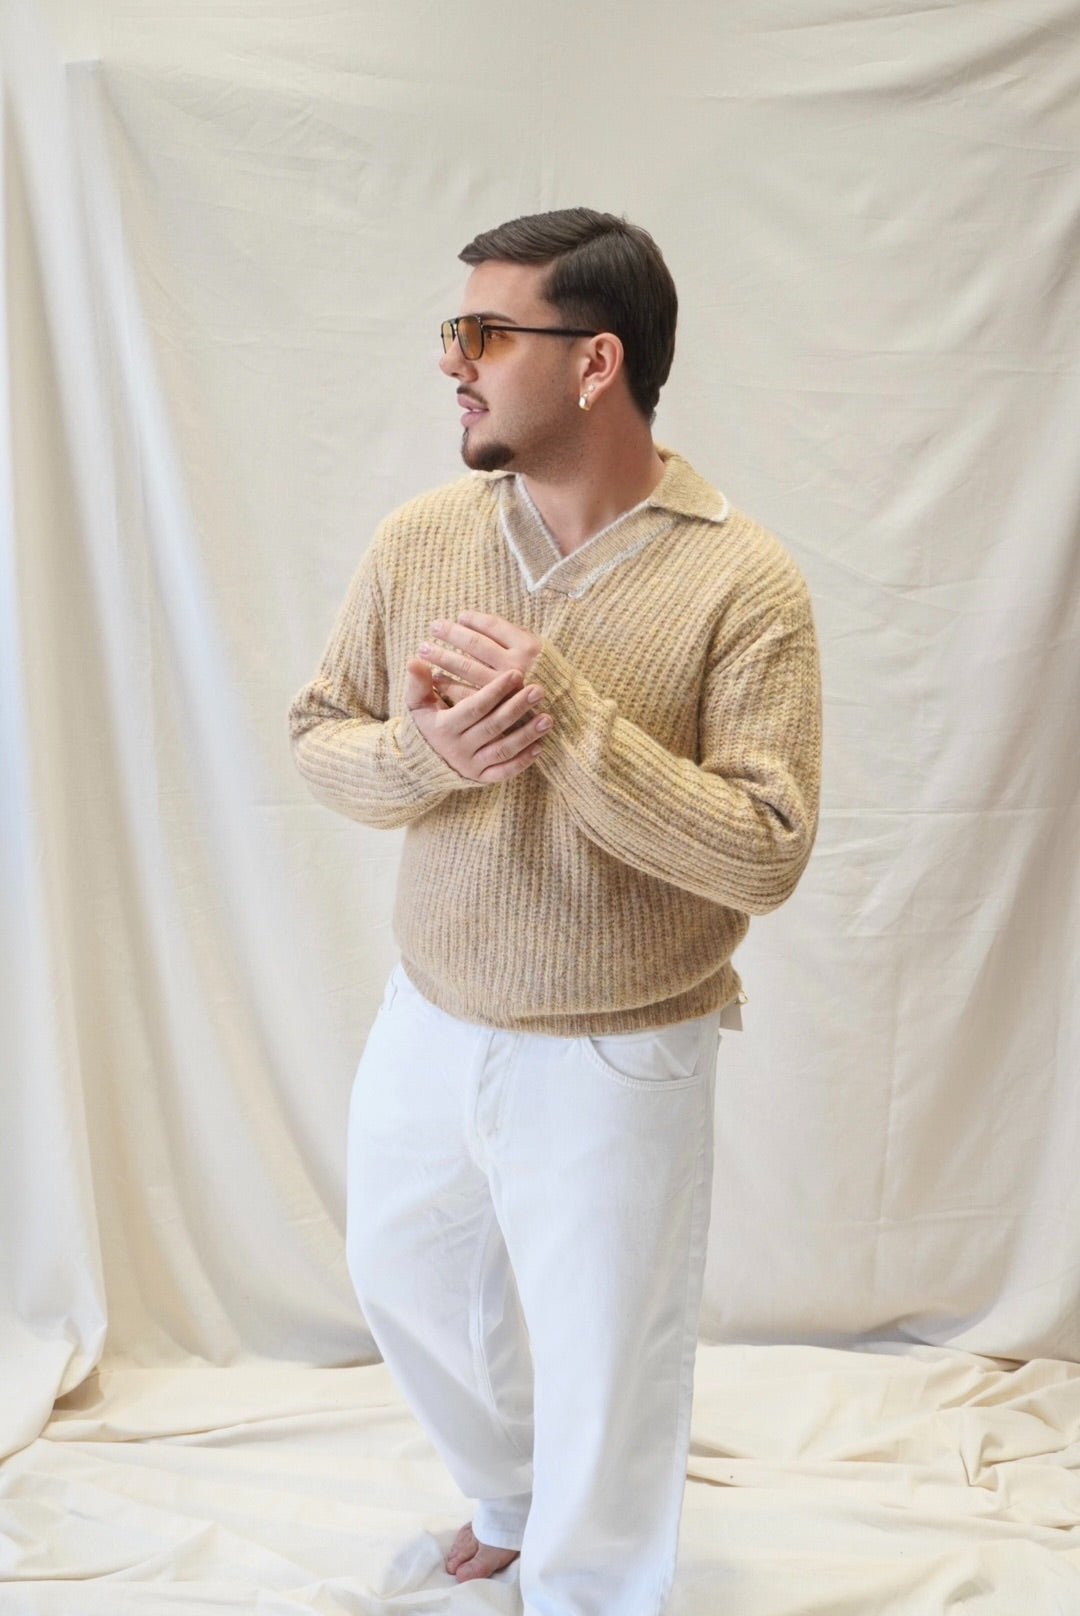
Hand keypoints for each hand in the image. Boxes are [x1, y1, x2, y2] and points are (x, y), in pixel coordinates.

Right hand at [404, 659, 550, 782]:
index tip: (516, 673)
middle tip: (539, 690)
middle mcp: (459, 748)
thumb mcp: (417, 705)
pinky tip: (540, 746)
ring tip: (547, 718)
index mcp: (445, 727)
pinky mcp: (482, 778)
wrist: (423, 763)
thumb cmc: (427, 723)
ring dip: (526, 735)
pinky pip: (505, 772)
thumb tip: (415, 659)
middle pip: (493, 726)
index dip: (495, 691)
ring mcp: (472, 765)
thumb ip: (418, 683)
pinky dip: (523, 761)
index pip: (474, 707)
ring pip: (502, 750)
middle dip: (517, 708)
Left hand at [419, 611, 541, 704]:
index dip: (473, 619)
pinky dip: (449, 685)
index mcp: (528, 645)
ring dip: (443, 657)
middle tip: (434, 627)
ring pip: (467, 668)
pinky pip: (467, 694)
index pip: (492, 626)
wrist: (565, 711)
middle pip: (475, 645)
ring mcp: (506, 688)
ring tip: (425, 649)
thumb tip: (472, 621)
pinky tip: (436, 678)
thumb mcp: (538, 648)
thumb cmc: (547, 674)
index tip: (459, 616)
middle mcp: (517, 665)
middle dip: (451, 634)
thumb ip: (511, 635)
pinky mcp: (497, 708)